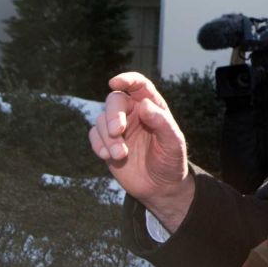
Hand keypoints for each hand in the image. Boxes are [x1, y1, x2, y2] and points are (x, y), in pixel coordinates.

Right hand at [88, 72, 193, 230]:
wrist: (160, 186)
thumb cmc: (171, 161)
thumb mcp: (173, 143)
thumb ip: (162, 123)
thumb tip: (144, 105)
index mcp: (153, 107)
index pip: (139, 85)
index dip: (127, 79)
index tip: (115, 83)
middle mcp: (134, 113)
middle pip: (114, 101)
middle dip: (113, 115)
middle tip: (118, 131)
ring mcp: (119, 128)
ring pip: (101, 120)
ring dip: (108, 137)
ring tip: (121, 155)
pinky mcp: (107, 143)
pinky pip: (94, 136)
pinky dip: (99, 145)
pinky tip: (110, 157)